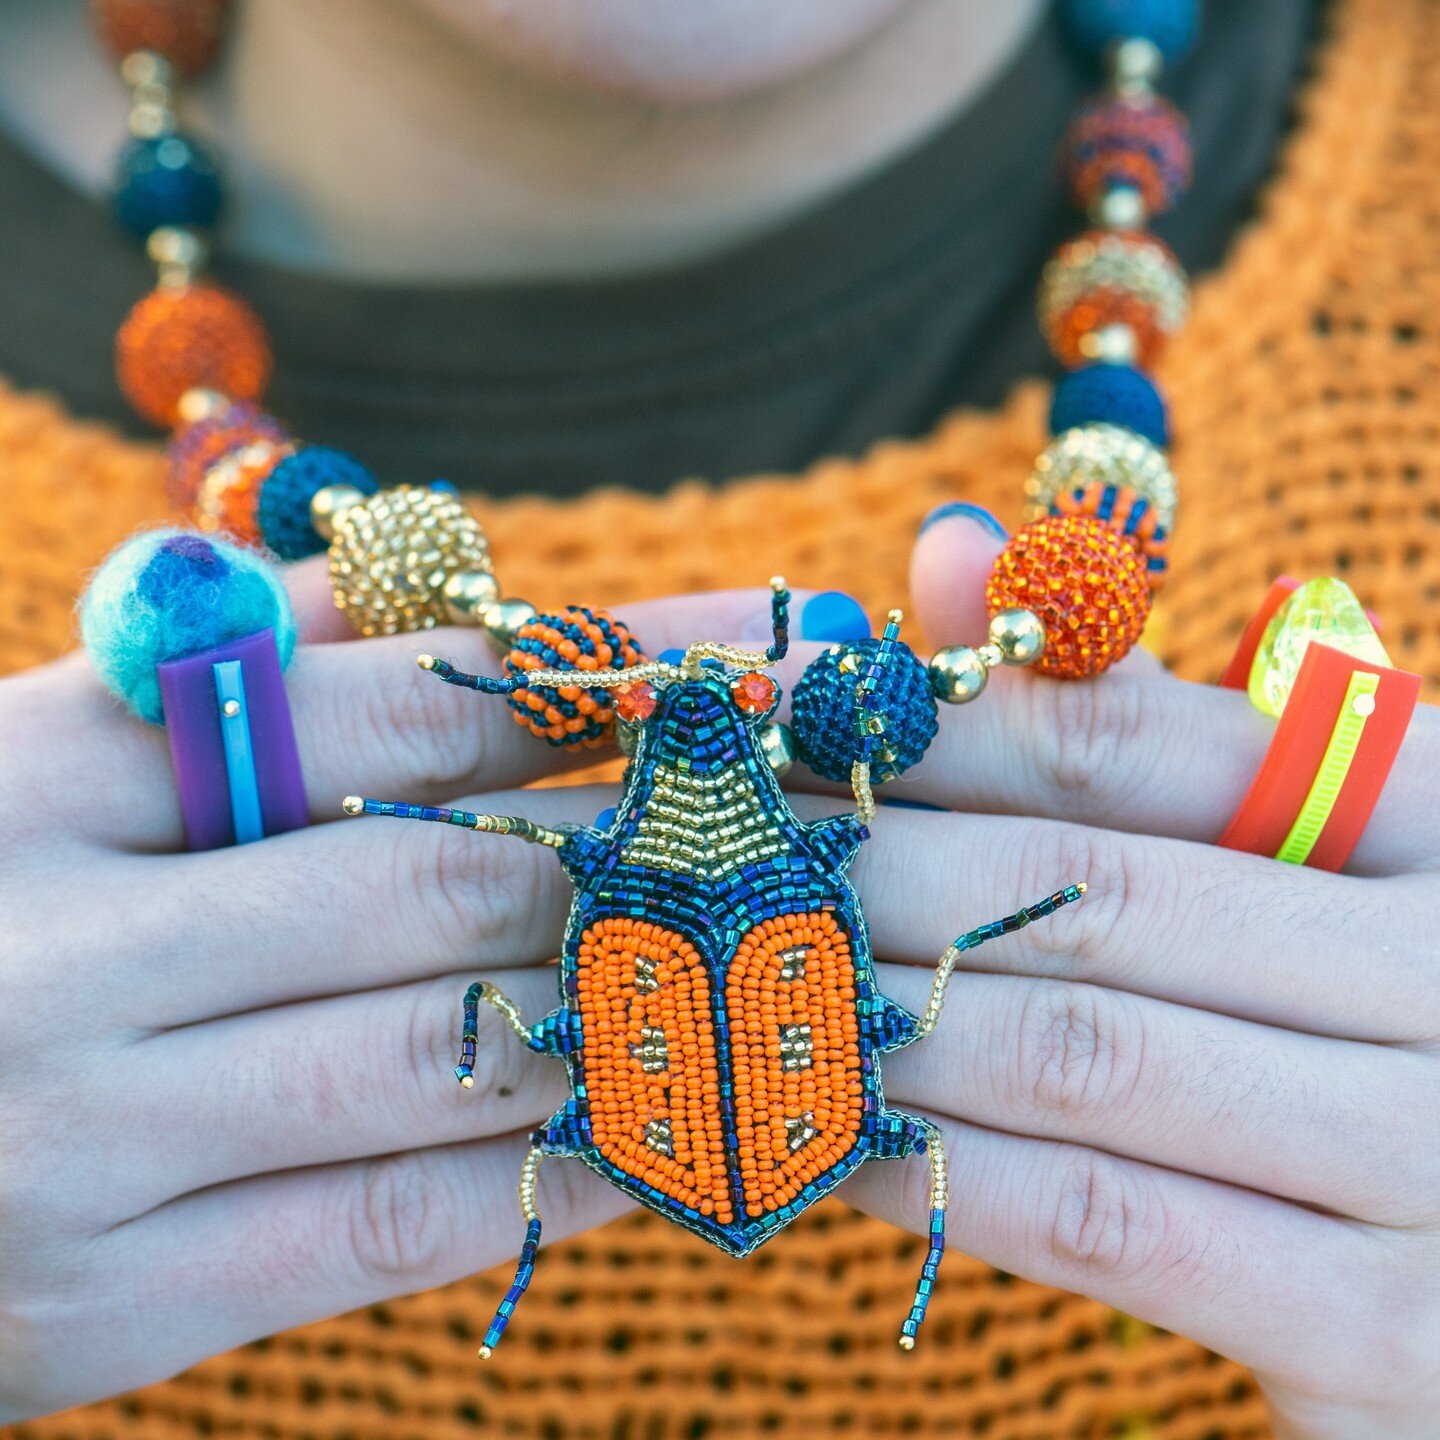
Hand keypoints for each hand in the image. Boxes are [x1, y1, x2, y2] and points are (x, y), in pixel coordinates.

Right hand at [0, 570, 784, 1420]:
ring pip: (438, 1059)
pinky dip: (548, 1179)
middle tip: (792, 830)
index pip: (404, 698)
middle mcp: (71, 946)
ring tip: (765, 974)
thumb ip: (253, 666)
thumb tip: (464, 585)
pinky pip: (388, 1225)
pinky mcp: (111, 1302)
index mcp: (58, 768)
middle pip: (441, 881)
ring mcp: (86, 1137)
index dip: (607, 674)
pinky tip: (662, 1137)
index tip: (760, 664)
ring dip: (625, 1016)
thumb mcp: (56, 756)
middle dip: (642, 855)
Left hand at [818, 511, 1439, 1439]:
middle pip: (1090, 897)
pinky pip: (1103, 1223)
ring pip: (1080, 1059)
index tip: (791, 722)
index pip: (1135, 742)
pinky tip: (828, 1140)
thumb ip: (1128, 708)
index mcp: (1426, 817)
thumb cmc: (1358, 1001)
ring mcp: (1432, 1160)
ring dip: (885, 1021)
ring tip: (746, 992)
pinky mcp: (1382, 1333)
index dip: (938, 729)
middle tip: (726, 864)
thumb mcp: (1281, 838)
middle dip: (879, 875)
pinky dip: (942, 1174)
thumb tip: (947, 549)